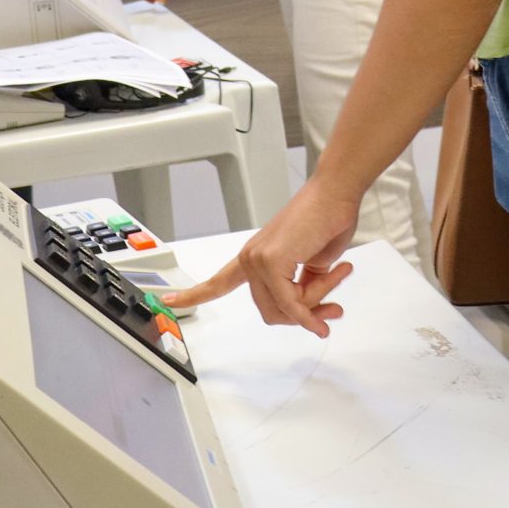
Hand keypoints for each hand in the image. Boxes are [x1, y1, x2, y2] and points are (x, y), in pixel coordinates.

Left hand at [165, 177, 360, 335]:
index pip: (219, 281)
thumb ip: (303, 288)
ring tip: (338, 274)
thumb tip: (310, 314)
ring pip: (284, 309)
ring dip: (316, 304)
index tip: (170, 299)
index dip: (195, 294)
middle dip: (305, 313)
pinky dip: (310, 314)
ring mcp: (258, 259)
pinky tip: (326, 313)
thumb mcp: (314, 264)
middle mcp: (251, 258)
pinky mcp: (271, 261)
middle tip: (332, 305)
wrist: (336, 193)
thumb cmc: (328, 219)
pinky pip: (291, 303)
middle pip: (272, 312)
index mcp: (255, 256)